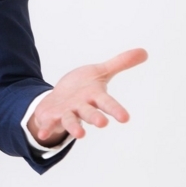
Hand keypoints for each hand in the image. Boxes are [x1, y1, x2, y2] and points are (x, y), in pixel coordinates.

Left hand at [28, 48, 147, 145]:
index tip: (125, 118)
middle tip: (102, 124)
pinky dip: (46, 129)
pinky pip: (49, 124)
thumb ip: (120, 63)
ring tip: (80, 134)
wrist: (60, 98)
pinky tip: (41, 134)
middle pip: (90, 113)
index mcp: (94, 97)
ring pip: (71, 120)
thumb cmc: (83, 87)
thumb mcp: (100, 72)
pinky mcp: (52, 116)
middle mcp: (82, 107)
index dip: (115, 109)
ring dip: (75, 127)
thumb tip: (144, 51)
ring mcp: (67, 113)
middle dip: (95, 117)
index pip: (107, 103)